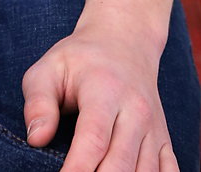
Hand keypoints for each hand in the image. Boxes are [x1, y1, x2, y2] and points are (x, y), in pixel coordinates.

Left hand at [22, 18, 176, 171]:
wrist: (125, 41)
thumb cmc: (81, 59)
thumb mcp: (50, 67)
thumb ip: (38, 101)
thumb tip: (36, 139)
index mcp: (105, 90)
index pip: (94, 140)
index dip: (77, 170)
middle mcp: (136, 111)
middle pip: (121, 165)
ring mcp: (154, 128)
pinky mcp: (164, 140)